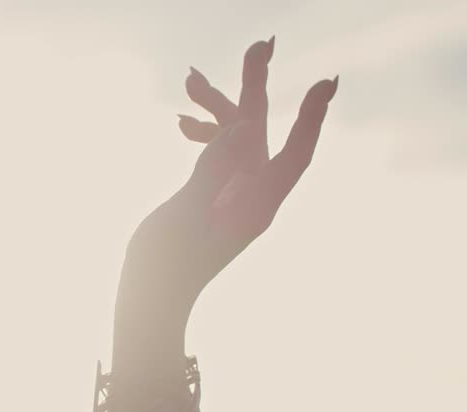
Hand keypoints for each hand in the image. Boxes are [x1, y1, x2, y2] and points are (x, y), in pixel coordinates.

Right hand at [121, 39, 337, 324]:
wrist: (149, 301)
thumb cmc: (165, 266)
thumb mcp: (185, 215)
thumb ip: (212, 171)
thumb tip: (237, 131)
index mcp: (255, 206)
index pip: (294, 154)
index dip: (310, 118)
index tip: (326, 82)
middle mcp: (251, 198)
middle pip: (261, 135)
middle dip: (257, 90)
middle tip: (260, 44)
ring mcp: (233, 199)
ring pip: (235, 141)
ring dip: (217, 109)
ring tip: (189, 80)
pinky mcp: (214, 201)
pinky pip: (218, 157)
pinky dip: (204, 136)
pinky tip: (181, 125)